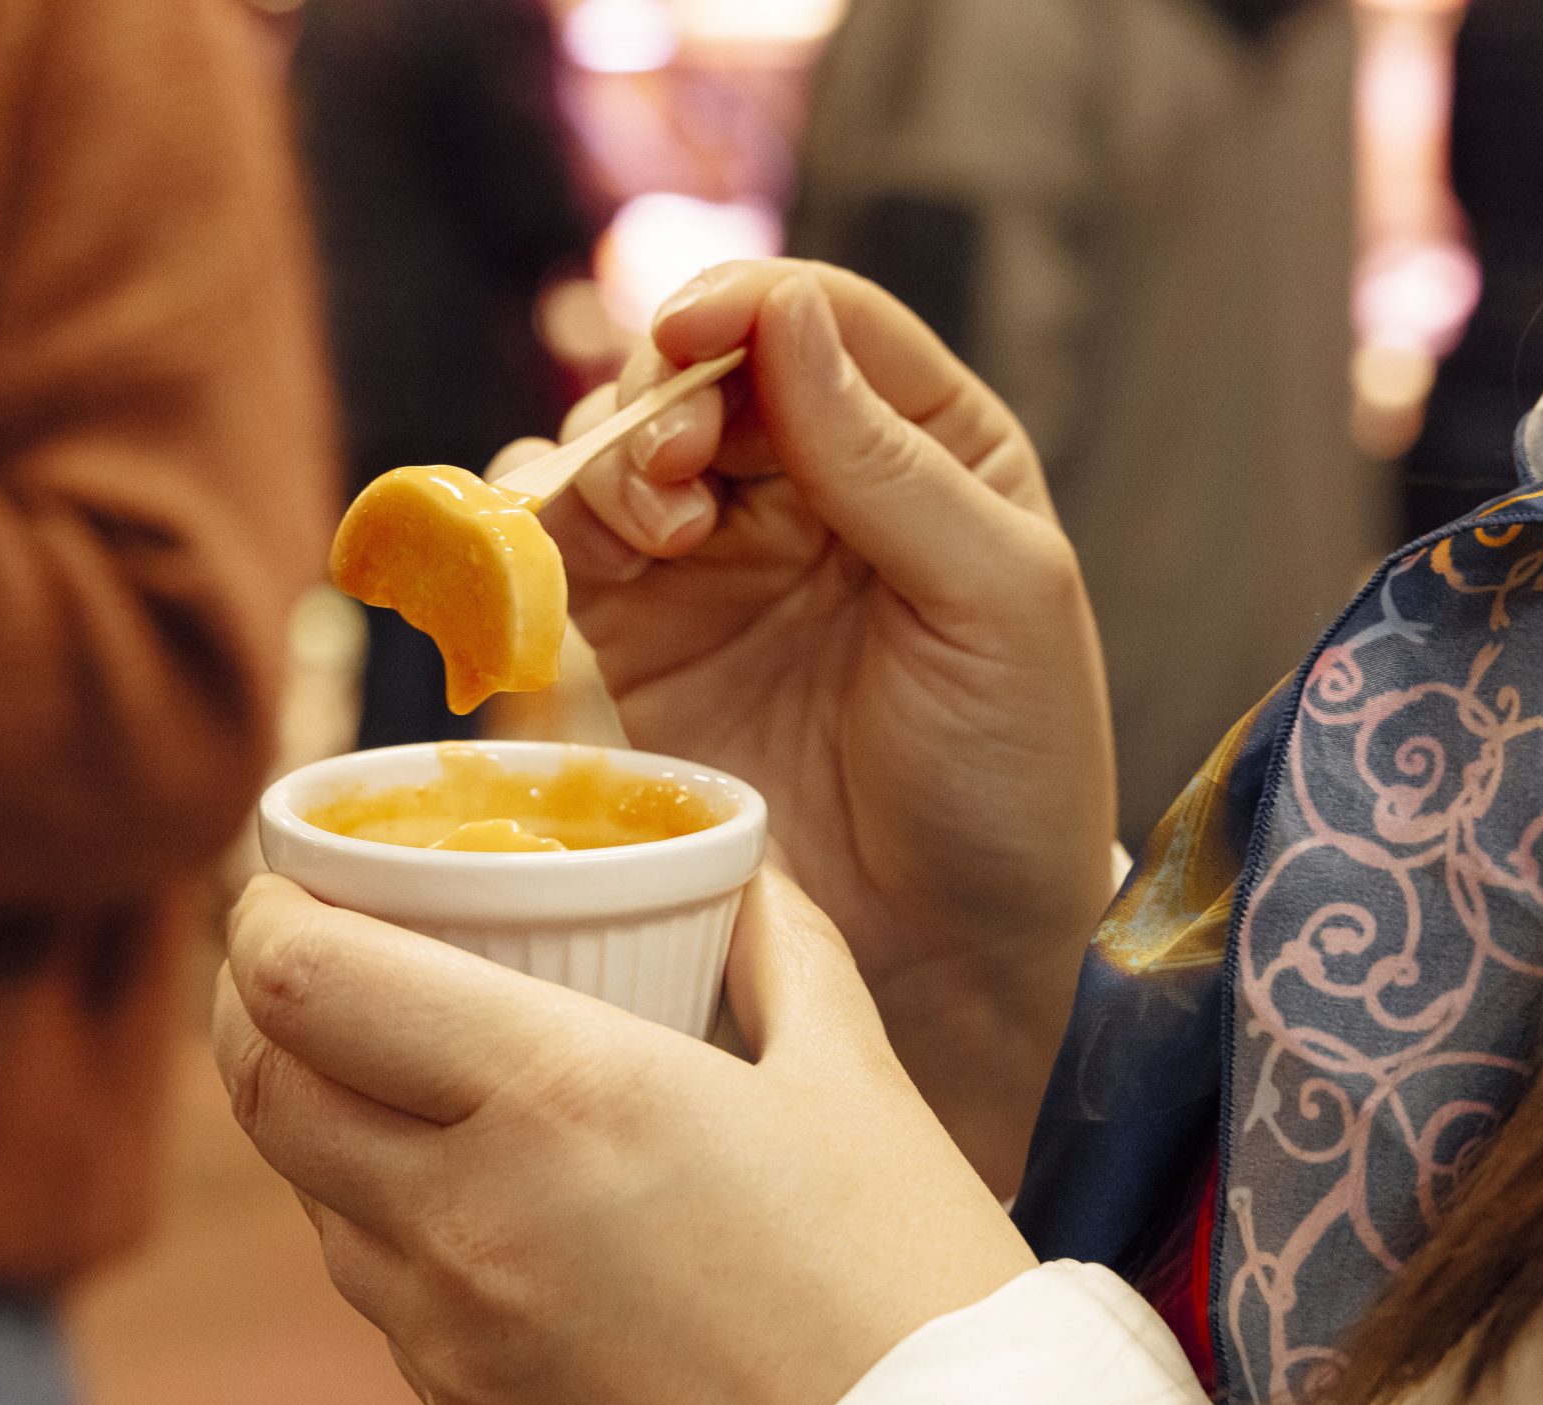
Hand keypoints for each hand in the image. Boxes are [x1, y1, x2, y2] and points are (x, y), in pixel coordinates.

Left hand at [213, 870, 1035, 1404]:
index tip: (292, 880)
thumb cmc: (907, 1301)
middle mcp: (465, 1217)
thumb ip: (788, 956)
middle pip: (264, 1084)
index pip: (304, 983)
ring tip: (408, 1073)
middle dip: (259, 1001)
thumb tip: (748, 879)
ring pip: (315, 1194)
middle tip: (309, 956)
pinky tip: (488, 1207)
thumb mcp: (862, 1089)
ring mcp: (449, 1341)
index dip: (267, 914)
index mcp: (559, 1098)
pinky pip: (383, 1300)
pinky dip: (394, 1224)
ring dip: (329, 1116)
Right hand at [489, 261, 1115, 1188]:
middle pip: (700, 374)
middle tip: (674, 473)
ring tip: (650, 530)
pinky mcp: (635, 646)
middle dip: (666, 396)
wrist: (946, 956)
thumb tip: (786, 313)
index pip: (823, 322)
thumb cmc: (1011, 779)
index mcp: (931, 449)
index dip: (749, 308)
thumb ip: (891, 461)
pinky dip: (531, 531)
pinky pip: (557, 551)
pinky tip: (553, 557)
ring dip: (606, 462)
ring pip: (617, 451)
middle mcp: (813, 488)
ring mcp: (716, 567)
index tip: (693, 334)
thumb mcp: (998, 604)